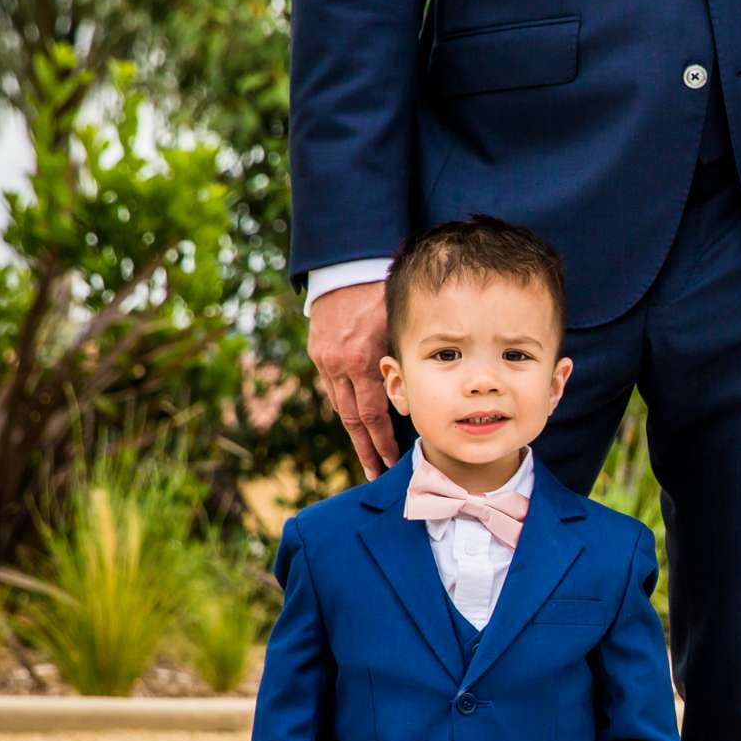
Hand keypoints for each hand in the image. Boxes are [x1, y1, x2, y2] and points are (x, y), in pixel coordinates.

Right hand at [307, 280, 399, 477]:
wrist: (347, 267)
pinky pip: (333, 385)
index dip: (381, 442)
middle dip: (365, 449)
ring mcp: (325, 358)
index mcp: (361, 360)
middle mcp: (339, 364)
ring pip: (339, 403)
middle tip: (376, 474)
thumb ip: (404, 359)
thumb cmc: (383, 293)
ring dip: (354, 430)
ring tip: (368, 454)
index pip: (371, 415)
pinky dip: (345, 403)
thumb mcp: (399, 325)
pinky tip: (357, 418)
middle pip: (351, 419)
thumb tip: (421, 392)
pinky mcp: (318, 350)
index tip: (390, 463)